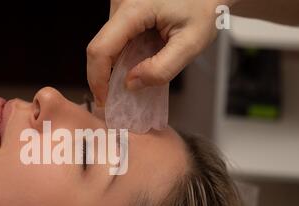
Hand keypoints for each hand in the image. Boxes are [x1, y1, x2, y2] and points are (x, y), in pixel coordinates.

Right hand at [87, 0, 236, 107]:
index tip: (104, 100)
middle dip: (109, 74)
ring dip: (119, 63)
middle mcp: (121, 3)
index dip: (97, 79)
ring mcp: (120, 4)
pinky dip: (125, 53)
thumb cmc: (204, 7)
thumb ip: (162, 69)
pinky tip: (143, 53)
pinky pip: (115, 38)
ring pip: (107, 44)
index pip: (101, 49)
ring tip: (144, 65)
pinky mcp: (122, 8)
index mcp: (134, 9)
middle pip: (101, 48)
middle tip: (129, 90)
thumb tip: (130, 84)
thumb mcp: (191, 44)